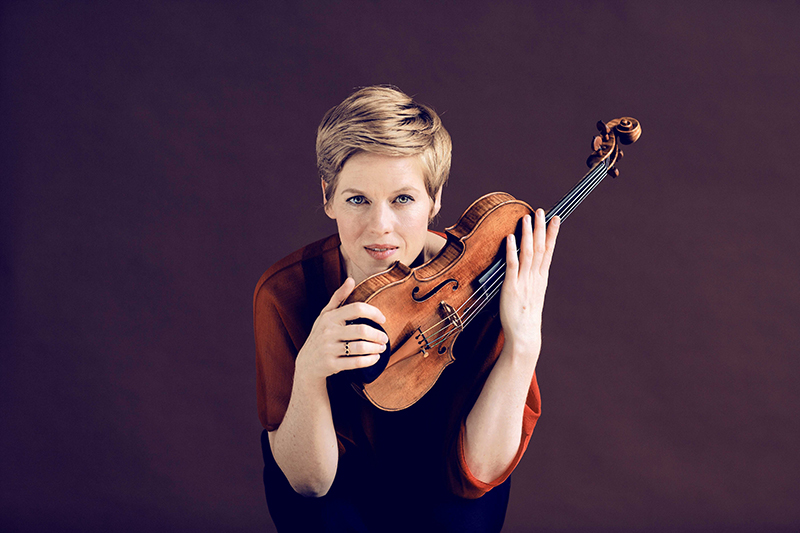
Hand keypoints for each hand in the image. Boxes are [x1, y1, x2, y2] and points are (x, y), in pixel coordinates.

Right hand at [295, 278, 388, 380]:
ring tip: (381, 348)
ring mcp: (329, 349)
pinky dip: (369, 360)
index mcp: (329, 317)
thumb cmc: (320, 336)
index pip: (356, 308)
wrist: (306, 364)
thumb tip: (351, 279)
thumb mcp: (325, 315)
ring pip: (360, 348)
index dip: (373, 312)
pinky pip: (356, 363)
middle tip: (385, 338)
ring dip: (376, 348)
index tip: (382, 319)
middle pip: (361, 330)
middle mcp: (328, 332)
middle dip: (378, 335)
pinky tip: (375, 358)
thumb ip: (339, 297)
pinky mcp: (331, 365)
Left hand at [499, 209, 559, 358]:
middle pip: (540, 248)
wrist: (524, 335)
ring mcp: (524, 282)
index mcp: (541, 278)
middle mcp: (535, 278)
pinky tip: (511, 238)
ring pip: (528, 253)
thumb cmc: (525, 317)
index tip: (555, 218)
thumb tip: (526, 268)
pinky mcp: (511, 288)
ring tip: (527, 218)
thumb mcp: (531, 295)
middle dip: (541, 228)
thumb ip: (530, 280)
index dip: (552, 234)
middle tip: (541, 211)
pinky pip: (512, 265)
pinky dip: (512, 251)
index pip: (548, 251)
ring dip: (527, 234)